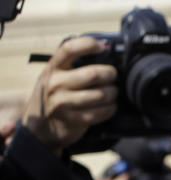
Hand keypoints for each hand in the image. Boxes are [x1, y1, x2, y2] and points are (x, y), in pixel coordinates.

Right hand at [21, 36, 117, 153]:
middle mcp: (56, 84)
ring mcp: (63, 103)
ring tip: (113, 92)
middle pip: (92, 74)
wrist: (40, 127)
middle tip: (113, 76)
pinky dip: (110, 108)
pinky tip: (110, 106)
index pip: (69, 49)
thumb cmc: (54, 96)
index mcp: (53, 68)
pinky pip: (100, 112)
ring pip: (100, 95)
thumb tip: (103, 54)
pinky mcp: (73, 119)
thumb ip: (72, 66)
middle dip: (109, 74)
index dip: (88, 44)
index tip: (102, 47)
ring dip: (112, 93)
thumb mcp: (55, 77)